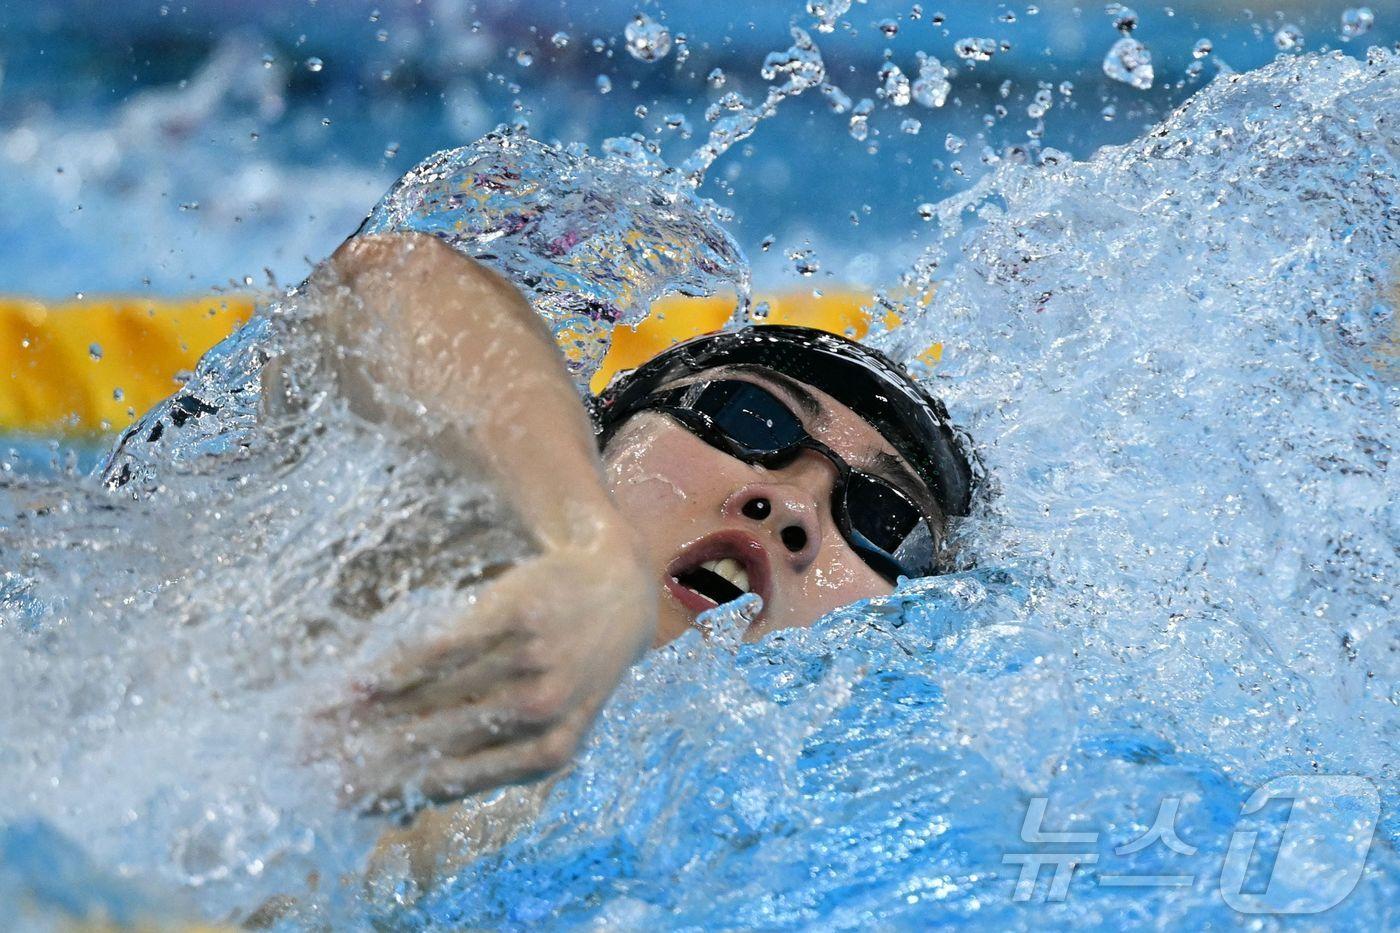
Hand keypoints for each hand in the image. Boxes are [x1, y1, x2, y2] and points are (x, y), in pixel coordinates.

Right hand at [316, 518, 654, 812]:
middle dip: (360, 757)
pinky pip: (443, 652)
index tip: (333, 798)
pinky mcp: (517, 617)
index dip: (387, 790)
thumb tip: (405, 809)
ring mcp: (531, 665)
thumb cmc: (568, 665)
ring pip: (429, 700)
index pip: (451, 782)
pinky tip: (355, 683)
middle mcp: (541, 716)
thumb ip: (486, 761)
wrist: (616, 589)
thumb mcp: (547, 724)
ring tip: (314, 722)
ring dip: (363, 716)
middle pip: (431, 745)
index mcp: (546, 757)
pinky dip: (395, 670)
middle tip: (304, 763)